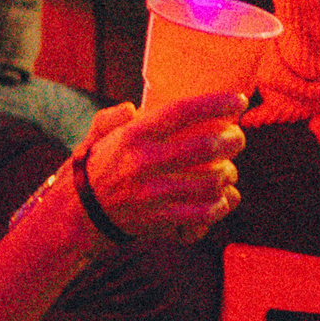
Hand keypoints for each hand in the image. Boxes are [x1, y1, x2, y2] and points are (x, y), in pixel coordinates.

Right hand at [77, 93, 245, 244]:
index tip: (239, 100)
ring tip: (227, 170)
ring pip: (213, 182)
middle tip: (237, 138)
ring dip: (229, 174)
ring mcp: (153, 194)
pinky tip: (222, 197)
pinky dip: (221, 205)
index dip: (216, 104)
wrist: (80, 214)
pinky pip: (205, 213)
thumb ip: (113, 117)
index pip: (182, 111)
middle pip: (207, 146)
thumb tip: (130, 108)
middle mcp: (143, 163)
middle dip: (233, 140)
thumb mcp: (99, 136)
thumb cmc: (99, 168)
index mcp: (132, 136)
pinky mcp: (161, 220)